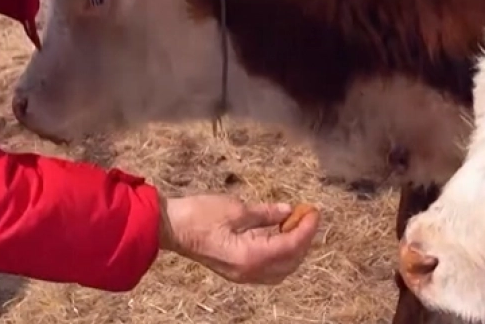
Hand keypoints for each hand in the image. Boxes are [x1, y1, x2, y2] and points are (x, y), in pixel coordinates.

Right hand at [158, 193, 319, 284]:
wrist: (170, 228)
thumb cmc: (199, 215)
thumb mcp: (236, 209)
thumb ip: (265, 214)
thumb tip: (287, 211)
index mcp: (250, 257)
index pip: (289, 246)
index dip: (305, 229)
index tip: (313, 211)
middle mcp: (249, 272)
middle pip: (289, 262)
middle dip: (303, 240)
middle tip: (308, 216)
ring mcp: (242, 274)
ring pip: (280, 269)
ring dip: (292, 249)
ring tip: (296, 224)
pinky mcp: (236, 270)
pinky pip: (267, 268)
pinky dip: (279, 253)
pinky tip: (278, 234)